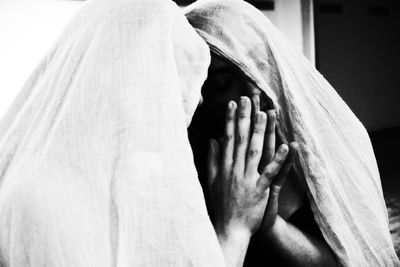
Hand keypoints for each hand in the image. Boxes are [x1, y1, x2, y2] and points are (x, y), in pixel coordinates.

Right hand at [207, 96, 293, 238]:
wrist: (229, 229)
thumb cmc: (221, 205)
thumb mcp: (212, 181)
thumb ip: (212, 159)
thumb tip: (213, 140)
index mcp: (224, 166)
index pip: (228, 138)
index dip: (231, 120)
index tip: (234, 104)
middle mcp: (235, 170)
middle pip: (241, 139)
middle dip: (245, 118)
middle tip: (249, 99)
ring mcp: (247, 179)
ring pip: (255, 151)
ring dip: (260, 132)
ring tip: (265, 114)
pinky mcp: (260, 190)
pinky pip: (270, 172)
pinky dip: (277, 159)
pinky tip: (284, 145)